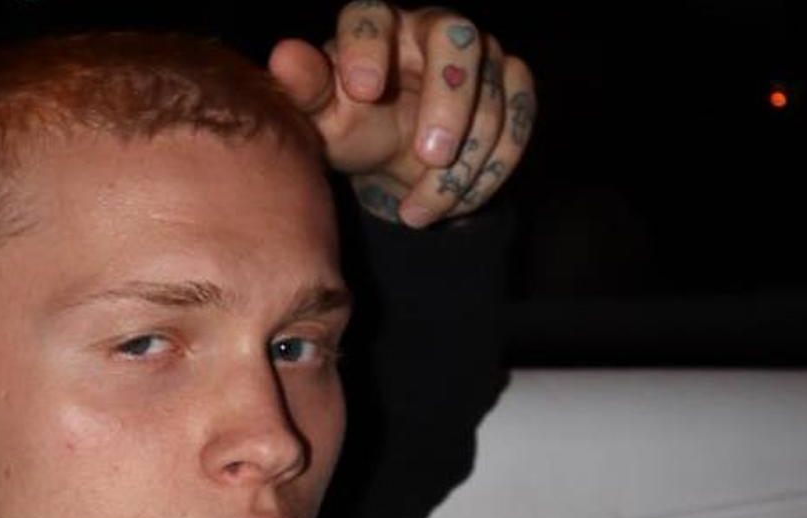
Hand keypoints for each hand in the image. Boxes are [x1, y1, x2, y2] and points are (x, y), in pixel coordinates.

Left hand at [269, 4, 535, 227]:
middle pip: (458, 40)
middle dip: (449, 101)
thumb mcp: (323, 116)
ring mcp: (480, 52)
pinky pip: (520, 119)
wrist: (394, 150)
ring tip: (421, 210)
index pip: (372, 17)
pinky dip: (494, 167)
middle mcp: (433, 25)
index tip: (362, 93)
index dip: (369, 49)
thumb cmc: (352, 123)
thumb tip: (285, 56)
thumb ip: (306, 88)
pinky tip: (457, 204)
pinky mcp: (511, 83)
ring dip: (468, 157)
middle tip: (429, 157)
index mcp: (377, 22)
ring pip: (494, 91)